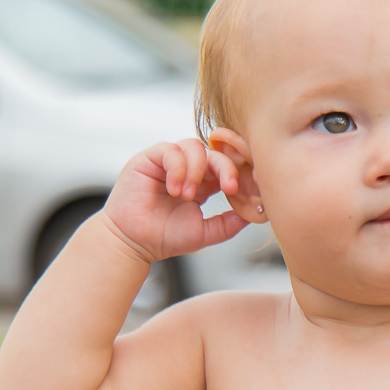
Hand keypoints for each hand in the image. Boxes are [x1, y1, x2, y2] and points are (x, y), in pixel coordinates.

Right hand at [102, 138, 248, 262]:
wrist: (133, 243)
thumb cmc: (165, 238)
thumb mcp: (206, 232)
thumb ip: (229, 223)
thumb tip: (255, 213)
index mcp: (203, 183)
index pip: (226, 166)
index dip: (238, 172)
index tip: (244, 189)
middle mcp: (187, 169)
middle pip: (215, 152)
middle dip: (226, 167)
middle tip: (230, 187)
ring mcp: (168, 162)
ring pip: (194, 146)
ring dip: (197, 170)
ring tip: (189, 196)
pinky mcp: (149, 158)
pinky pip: (170, 150)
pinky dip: (178, 168)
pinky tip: (175, 190)